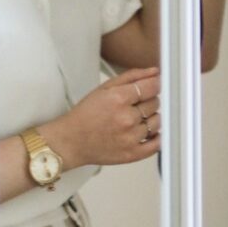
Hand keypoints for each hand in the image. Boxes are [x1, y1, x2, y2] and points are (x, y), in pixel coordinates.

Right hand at [41, 67, 160, 168]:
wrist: (70, 142)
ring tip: (136, 118)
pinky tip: (148, 132)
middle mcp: (126, 119)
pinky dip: (157, 136)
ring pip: (158, 121)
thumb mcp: (104, 88)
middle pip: (155, 103)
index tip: (153, 86)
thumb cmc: (85, 115)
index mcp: (118, 99)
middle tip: (135, 104)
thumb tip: (155, 71)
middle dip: (149, 101)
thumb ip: (132, 76)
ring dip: (151, 117)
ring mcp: (130, 138)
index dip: (154, 84)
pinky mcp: (132, 154)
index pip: (152, 87)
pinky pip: (157, 144)